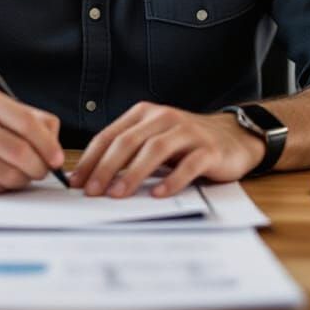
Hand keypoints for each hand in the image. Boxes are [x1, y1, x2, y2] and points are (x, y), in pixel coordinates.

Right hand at [0, 86, 63, 193]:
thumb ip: (31, 119)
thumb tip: (55, 146)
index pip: (26, 123)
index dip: (48, 144)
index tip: (58, 159)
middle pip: (19, 151)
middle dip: (39, 167)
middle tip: (43, 171)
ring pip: (7, 174)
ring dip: (24, 179)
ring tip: (23, 174)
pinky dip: (4, 188)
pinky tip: (1, 179)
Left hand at [69, 101, 265, 198]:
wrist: (232, 137)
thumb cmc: (185, 143)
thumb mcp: (154, 140)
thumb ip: (129, 152)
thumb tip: (93, 178)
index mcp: (145, 114)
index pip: (111, 135)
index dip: (92, 158)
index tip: (77, 181)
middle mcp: (163, 117)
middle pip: (129, 141)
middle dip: (107, 167)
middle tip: (93, 191)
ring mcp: (187, 131)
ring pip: (155, 150)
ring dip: (133, 173)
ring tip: (118, 194)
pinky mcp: (208, 149)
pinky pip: (188, 164)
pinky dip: (172, 179)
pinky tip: (159, 194)